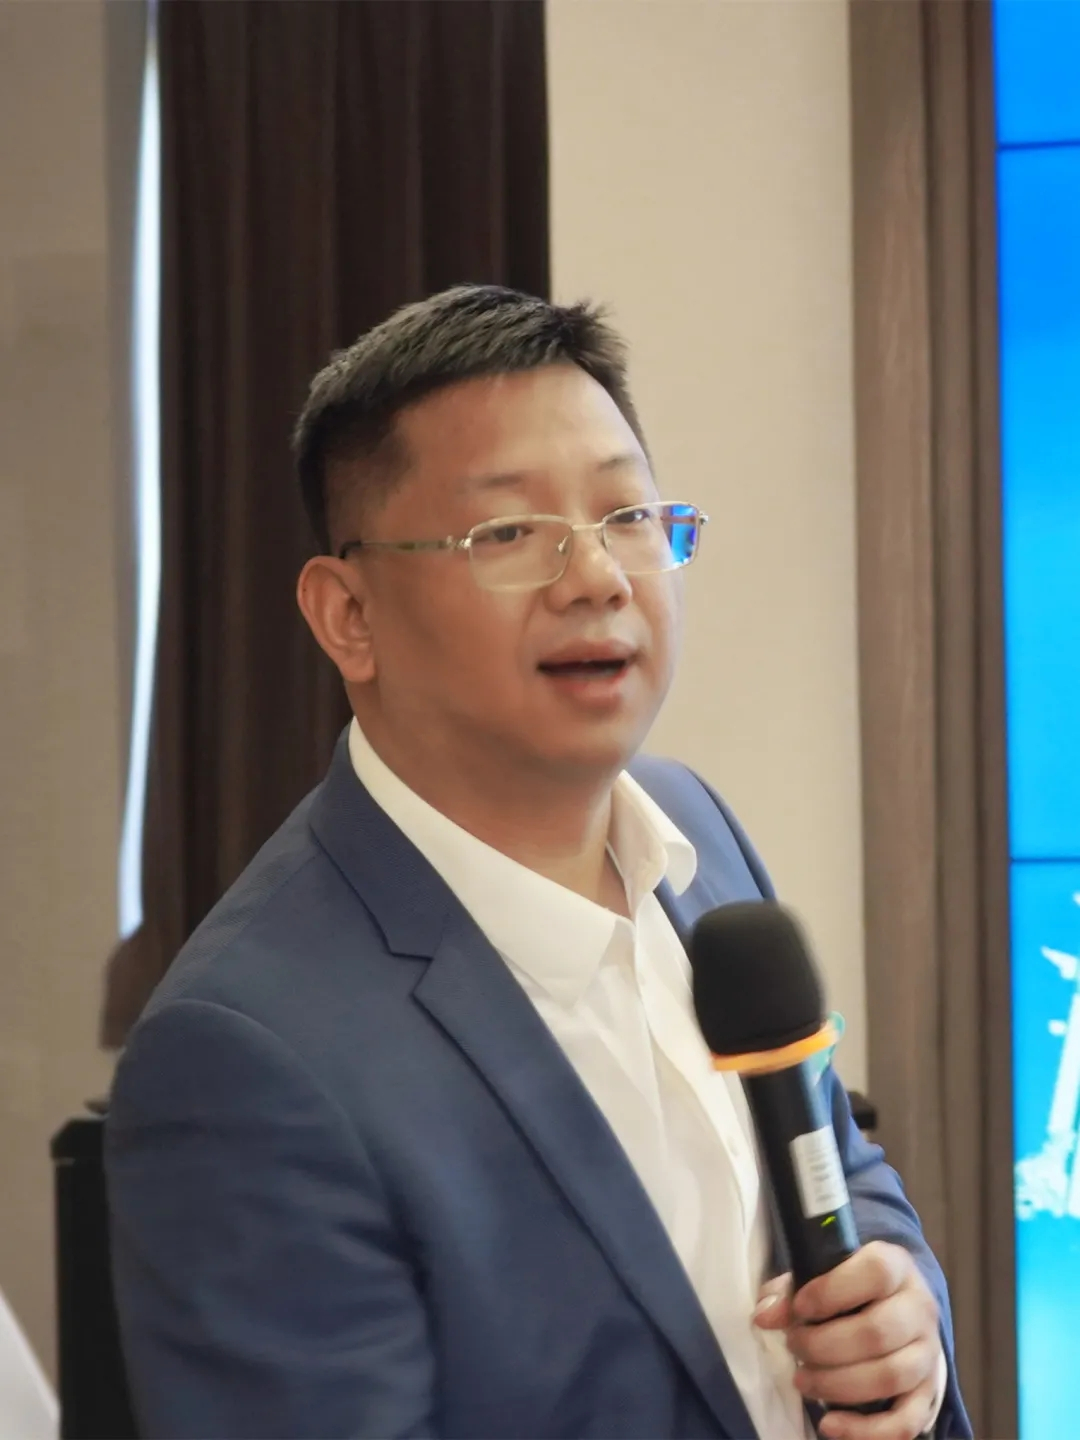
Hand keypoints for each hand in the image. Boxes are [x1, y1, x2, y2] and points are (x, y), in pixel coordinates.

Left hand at [753, 1242, 942, 1439]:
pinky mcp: (928, 1393)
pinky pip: (905, 1422)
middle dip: (824, 1346)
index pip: (876, 1272)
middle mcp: (920, 1308)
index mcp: (896, 1267)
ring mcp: (928, 1353)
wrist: (895, 1306)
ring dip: (837, 1385)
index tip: (799, 1307)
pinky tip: (829, 1425)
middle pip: (877, 1332)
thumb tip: (764, 1315)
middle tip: (795, 1347)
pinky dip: (865, 1430)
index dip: (832, 1291)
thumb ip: (792, 1290)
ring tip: (803, 1381)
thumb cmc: (851, 1287)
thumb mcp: (823, 1274)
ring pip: (890, 1377)